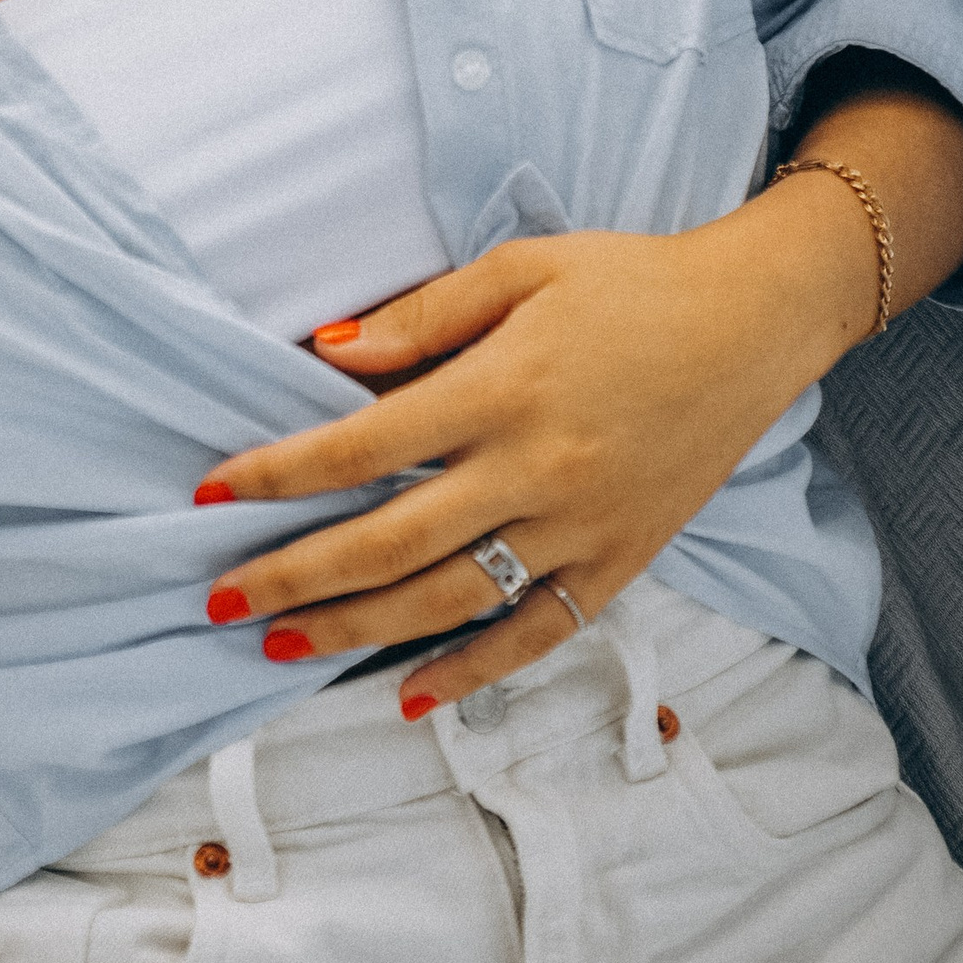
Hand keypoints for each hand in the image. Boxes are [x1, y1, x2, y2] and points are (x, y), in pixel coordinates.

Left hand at [194, 208, 855, 715]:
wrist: (752, 322)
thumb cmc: (628, 282)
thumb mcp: (521, 269)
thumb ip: (422, 316)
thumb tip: (327, 352)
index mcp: (504, 388)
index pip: (362, 445)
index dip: (278, 473)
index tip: (211, 494)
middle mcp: (537, 469)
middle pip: (390, 543)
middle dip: (294, 576)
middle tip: (219, 600)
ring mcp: (582, 527)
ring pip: (450, 601)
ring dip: (357, 631)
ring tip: (281, 645)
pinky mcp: (619, 562)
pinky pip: (537, 635)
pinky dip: (472, 672)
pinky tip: (409, 694)